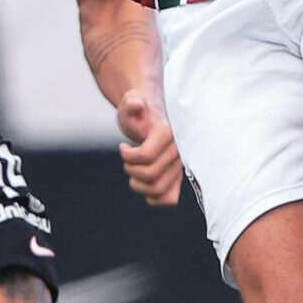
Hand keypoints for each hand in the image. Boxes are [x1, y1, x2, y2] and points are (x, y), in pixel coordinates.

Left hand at [116, 88, 180, 206]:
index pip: (146, 156)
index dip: (128, 156)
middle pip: (150, 175)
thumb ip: (132, 103)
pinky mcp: (177, 178)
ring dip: (138, 185)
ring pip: (158, 190)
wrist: (150, 118)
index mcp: (169, 133)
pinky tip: (143, 183)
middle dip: (131, 169)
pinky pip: (169, 200)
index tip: (123, 147)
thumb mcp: (131, 103)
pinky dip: (153, 198)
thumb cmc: (138, 112)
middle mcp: (179, 151)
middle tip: (127, 159)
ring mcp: (180, 166)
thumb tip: (136, 105)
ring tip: (133, 170)